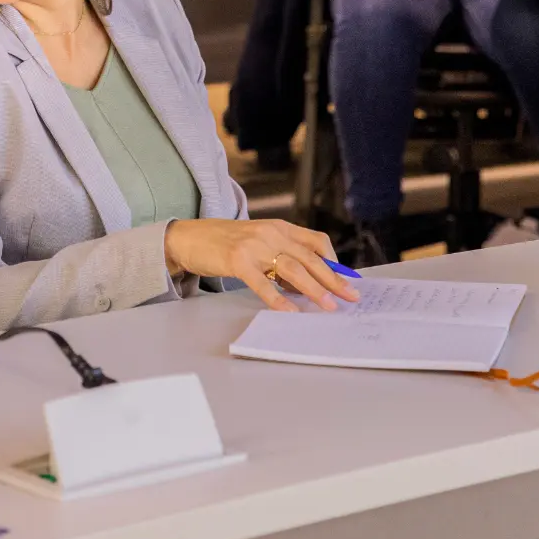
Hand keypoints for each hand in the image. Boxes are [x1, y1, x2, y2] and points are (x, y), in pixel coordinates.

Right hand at [163, 218, 359, 312]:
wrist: (189, 237)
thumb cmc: (225, 242)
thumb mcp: (259, 242)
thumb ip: (282, 257)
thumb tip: (307, 285)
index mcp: (279, 226)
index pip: (316, 241)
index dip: (335, 261)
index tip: (348, 280)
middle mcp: (270, 233)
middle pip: (310, 257)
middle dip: (333, 279)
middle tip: (350, 297)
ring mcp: (253, 246)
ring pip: (293, 268)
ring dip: (314, 289)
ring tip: (328, 306)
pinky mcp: (236, 261)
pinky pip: (263, 283)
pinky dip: (278, 299)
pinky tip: (290, 312)